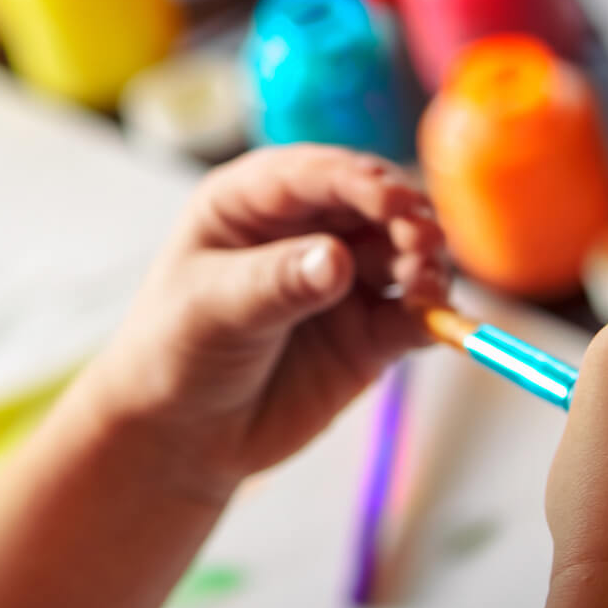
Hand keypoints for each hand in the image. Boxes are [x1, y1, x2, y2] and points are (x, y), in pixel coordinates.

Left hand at [77, 145, 448, 501]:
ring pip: (402, 255)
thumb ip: (275, 283)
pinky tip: (434, 320)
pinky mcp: (368, 332)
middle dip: (405, 218)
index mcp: (253, 200)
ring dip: (423, 263)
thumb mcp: (211, 309)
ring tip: (423, 286)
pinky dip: (431, 315)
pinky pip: (412, 315)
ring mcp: (342, 279)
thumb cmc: (173, 352)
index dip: (360, 182)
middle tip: (422, 243)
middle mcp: (306, 229)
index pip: (316, 174)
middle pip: (374, 205)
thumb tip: (336, 259)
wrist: (181, 433)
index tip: (394, 203)